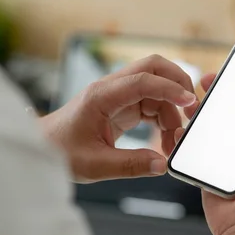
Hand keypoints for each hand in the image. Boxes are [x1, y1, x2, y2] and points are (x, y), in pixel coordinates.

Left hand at [40, 55, 199, 182]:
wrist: (42, 148)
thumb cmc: (60, 151)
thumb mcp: (95, 165)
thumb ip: (131, 165)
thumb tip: (162, 164)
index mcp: (101, 96)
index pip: (142, 81)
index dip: (169, 89)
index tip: (190, 102)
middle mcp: (111, 90)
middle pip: (152, 68)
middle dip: (177, 83)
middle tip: (192, 109)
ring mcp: (117, 96)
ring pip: (155, 89)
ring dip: (171, 110)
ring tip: (172, 142)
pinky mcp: (121, 107)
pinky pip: (150, 104)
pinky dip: (163, 118)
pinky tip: (164, 140)